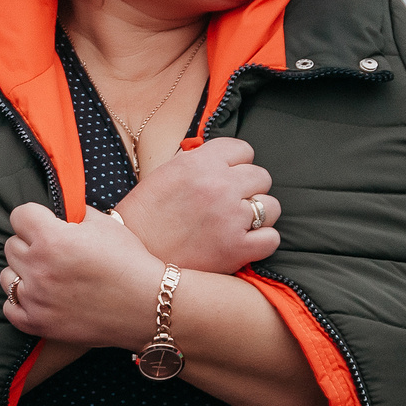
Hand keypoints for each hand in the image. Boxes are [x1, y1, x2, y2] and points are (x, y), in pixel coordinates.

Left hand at [0, 204, 167, 348]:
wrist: (149, 307)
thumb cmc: (130, 263)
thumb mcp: (105, 224)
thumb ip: (73, 213)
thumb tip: (55, 212)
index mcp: (52, 239)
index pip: (19, 215)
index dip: (35, 217)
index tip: (48, 224)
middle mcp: (39, 268)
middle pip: (12, 245)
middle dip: (31, 244)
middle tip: (56, 252)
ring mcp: (36, 298)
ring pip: (7, 275)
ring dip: (23, 273)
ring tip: (49, 276)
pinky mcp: (37, 323)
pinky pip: (9, 306)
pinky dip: (21, 302)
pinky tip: (40, 297)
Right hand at [113, 137, 279, 273]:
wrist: (133, 256)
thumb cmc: (145, 215)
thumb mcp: (164, 174)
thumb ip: (196, 161)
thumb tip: (221, 157)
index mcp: (198, 162)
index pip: (242, 149)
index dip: (237, 163)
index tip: (228, 175)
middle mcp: (219, 186)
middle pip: (261, 176)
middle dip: (249, 188)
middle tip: (231, 202)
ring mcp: (232, 217)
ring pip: (271, 206)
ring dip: (258, 214)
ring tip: (236, 224)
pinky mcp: (238, 248)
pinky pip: (272, 238)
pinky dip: (261, 242)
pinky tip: (243, 243)